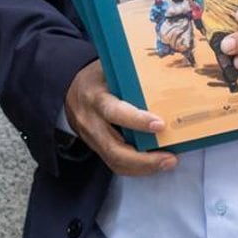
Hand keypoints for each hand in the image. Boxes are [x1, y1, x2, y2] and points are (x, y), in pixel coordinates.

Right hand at [63, 62, 177, 176]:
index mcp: (95, 98)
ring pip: (116, 161)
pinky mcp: (96, 148)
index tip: (159, 124)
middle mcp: (92, 122)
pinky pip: (115, 164)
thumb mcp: (108, 69)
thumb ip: (129, 75)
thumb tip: (162, 74)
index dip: (136, 121)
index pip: (114, 112)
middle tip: (170, 158)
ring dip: (144, 167)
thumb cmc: (95, 78)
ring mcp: (92, 139)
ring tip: (167, 162)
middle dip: (145, 159)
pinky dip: (136, 168)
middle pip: (115, 149)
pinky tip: (154, 164)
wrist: (67, 91)